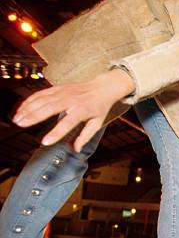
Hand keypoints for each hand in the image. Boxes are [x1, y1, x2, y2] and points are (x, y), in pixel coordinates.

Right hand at [12, 69, 134, 151]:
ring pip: (42, 100)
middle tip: (20, 125)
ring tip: (17, 119)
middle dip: (33, 117)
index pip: (67, 123)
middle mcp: (71, 100)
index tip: (44, 142)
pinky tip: (22, 108)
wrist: (102, 88)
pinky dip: (30, 100)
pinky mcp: (58, 88)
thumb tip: (76, 150)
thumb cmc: (100, 108)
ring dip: (28, 109)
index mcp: (82, 110)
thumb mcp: (97, 123)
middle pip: (49, 108)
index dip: (56, 133)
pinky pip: (41, 93)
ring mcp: (63, 92)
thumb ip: (86, 137)